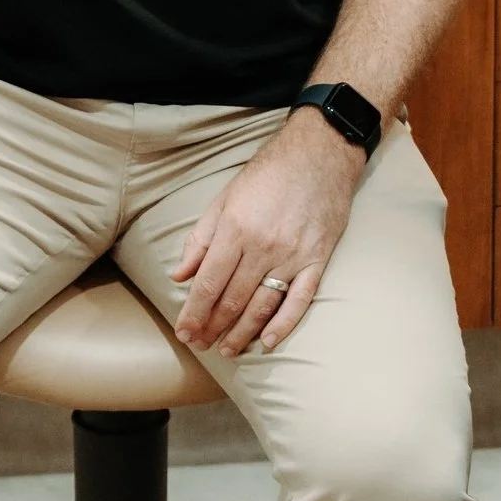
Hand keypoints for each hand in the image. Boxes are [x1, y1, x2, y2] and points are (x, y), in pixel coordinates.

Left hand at [171, 110, 365, 356]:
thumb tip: (180, 275)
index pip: (208, 284)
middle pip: (233, 300)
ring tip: (228, 349)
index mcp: (237, 227)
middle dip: (213, 328)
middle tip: (202, 345)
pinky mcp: (318, 258)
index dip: (193, 313)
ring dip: (242, 333)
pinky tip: (269, 341)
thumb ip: (201, 237)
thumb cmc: (270, 172)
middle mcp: (263, 245)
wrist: (321, 151)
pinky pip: (300, 299)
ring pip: (263, 306)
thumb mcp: (226, 196)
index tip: (184, 333)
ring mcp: (293, 254)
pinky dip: (284, 324)